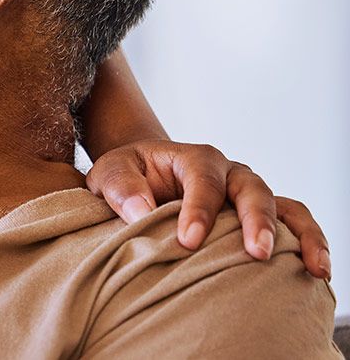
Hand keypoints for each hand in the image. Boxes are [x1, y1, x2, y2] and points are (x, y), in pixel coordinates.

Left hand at [86, 139, 330, 278]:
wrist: (143, 177)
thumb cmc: (128, 175)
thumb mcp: (110, 172)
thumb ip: (120, 187)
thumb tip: (139, 212)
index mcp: (194, 158)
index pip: (203, 179)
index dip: (199, 209)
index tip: (189, 240)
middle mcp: (229, 173)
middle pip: (252, 190)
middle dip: (256, 221)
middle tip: (256, 253)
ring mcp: (249, 194)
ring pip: (284, 206)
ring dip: (300, 235)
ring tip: (312, 267)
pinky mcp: (259, 217)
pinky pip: (293, 223)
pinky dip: (309, 243)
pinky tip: (318, 271)